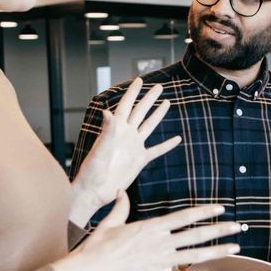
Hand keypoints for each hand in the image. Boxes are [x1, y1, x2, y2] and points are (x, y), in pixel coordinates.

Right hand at [53, 195, 241, 270]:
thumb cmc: (97, 247)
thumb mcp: (110, 223)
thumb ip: (120, 207)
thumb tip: (120, 192)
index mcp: (152, 227)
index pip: (184, 216)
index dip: (205, 211)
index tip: (220, 208)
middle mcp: (160, 242)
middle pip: (197, 234)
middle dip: (220, 229)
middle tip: (239, 226)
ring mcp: (160, 261)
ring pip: (195, 255)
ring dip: (218, 251)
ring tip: (236, 248)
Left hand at [71, 79, 180, 225]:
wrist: (95, 191)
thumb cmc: (92, 170)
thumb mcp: (100, 149)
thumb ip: (107, 130)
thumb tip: (107, 111)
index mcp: (115, 129)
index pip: (126, 105)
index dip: (133, 92)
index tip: (140, 80)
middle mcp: (126, 135)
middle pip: (140, 112)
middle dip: (149, 98)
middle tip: (159, 86)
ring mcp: (134, 147)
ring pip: (149, 126)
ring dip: (158, 115)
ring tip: (167, 102)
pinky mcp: (139, 160)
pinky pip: (156, 150)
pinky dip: (167, 145)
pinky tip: (177, 139)